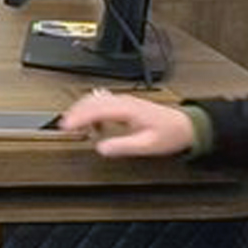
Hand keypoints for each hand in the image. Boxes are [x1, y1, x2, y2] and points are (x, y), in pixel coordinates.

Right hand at [61, 91, 196, 157]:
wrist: (184, 126)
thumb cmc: (169, 134)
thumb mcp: (147, 145)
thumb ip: (122, 146)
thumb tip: (100, 148)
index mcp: (127, 109)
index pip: (96, 109)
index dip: (78, 117)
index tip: (65, 126)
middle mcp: (124, 102)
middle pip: (91, 101)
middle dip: (74, 113)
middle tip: (63, 127)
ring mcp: (124, 101)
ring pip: (95, 100)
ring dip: (81, 110)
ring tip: (72, 125)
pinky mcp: (125, 103)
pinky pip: (102, 102)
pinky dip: (90, 110)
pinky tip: (90, 122)